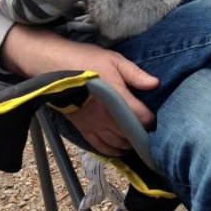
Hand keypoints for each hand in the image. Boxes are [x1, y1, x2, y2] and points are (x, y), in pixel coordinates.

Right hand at [1, 25, 158, 154]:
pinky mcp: (83, 129)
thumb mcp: (114, 60)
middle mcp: (106, 117)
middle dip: (141, 134)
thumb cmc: (86, 60)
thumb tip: (154, 84)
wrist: (54, 67)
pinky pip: (100, 146)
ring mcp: (93, 125)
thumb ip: (135, 74)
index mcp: (117, 99)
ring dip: (128, 143)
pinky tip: (119, 147)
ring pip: (117, 144)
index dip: (152, 120)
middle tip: (147, 130)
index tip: (155, 118)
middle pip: (130, 135)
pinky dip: (112, 150)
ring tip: (135, 138)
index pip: (142, 118)